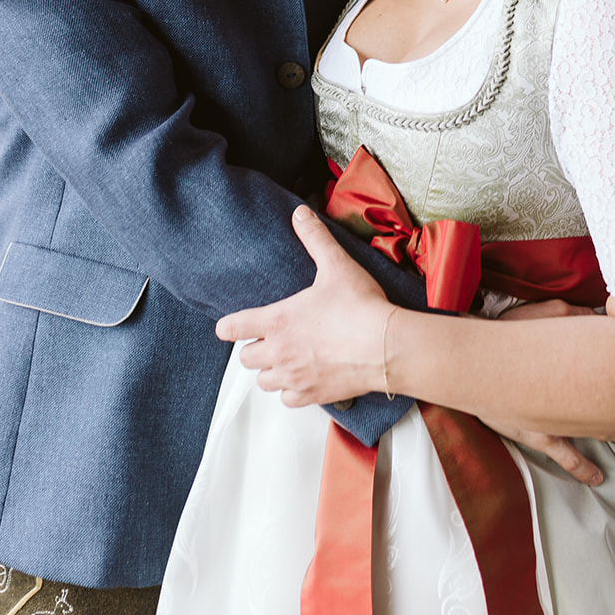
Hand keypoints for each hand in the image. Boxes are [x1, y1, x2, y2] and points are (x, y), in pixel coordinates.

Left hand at [215, 206, 388, 406]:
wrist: (386, 346)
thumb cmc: (361, 308)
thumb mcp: (336, 265)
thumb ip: (314, 238)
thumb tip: (300, 214)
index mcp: (278, 321)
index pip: (233, 327)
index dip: (228, 326)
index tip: (229, 326)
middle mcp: (280, 352)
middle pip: (245, 359)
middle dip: (254, 349)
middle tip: (270, 339)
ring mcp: (295, 376)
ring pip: (264, 381)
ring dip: (270, 371)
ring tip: (286, 359)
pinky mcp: (312, 395)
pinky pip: (288, 400)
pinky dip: (292, 391)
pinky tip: (304, 378)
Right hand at [486, 301, 614, 483]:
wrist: (469, 359)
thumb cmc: (507, 332)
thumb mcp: (546, 313)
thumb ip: (575, 317)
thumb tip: (601, 319)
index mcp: (577, 366)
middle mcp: (573, 398)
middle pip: (612, 403)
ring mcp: (556, 421)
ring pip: (597, 431)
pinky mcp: (537, 435)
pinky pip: (565, 456)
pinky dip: (581, 467)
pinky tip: (597, 478)